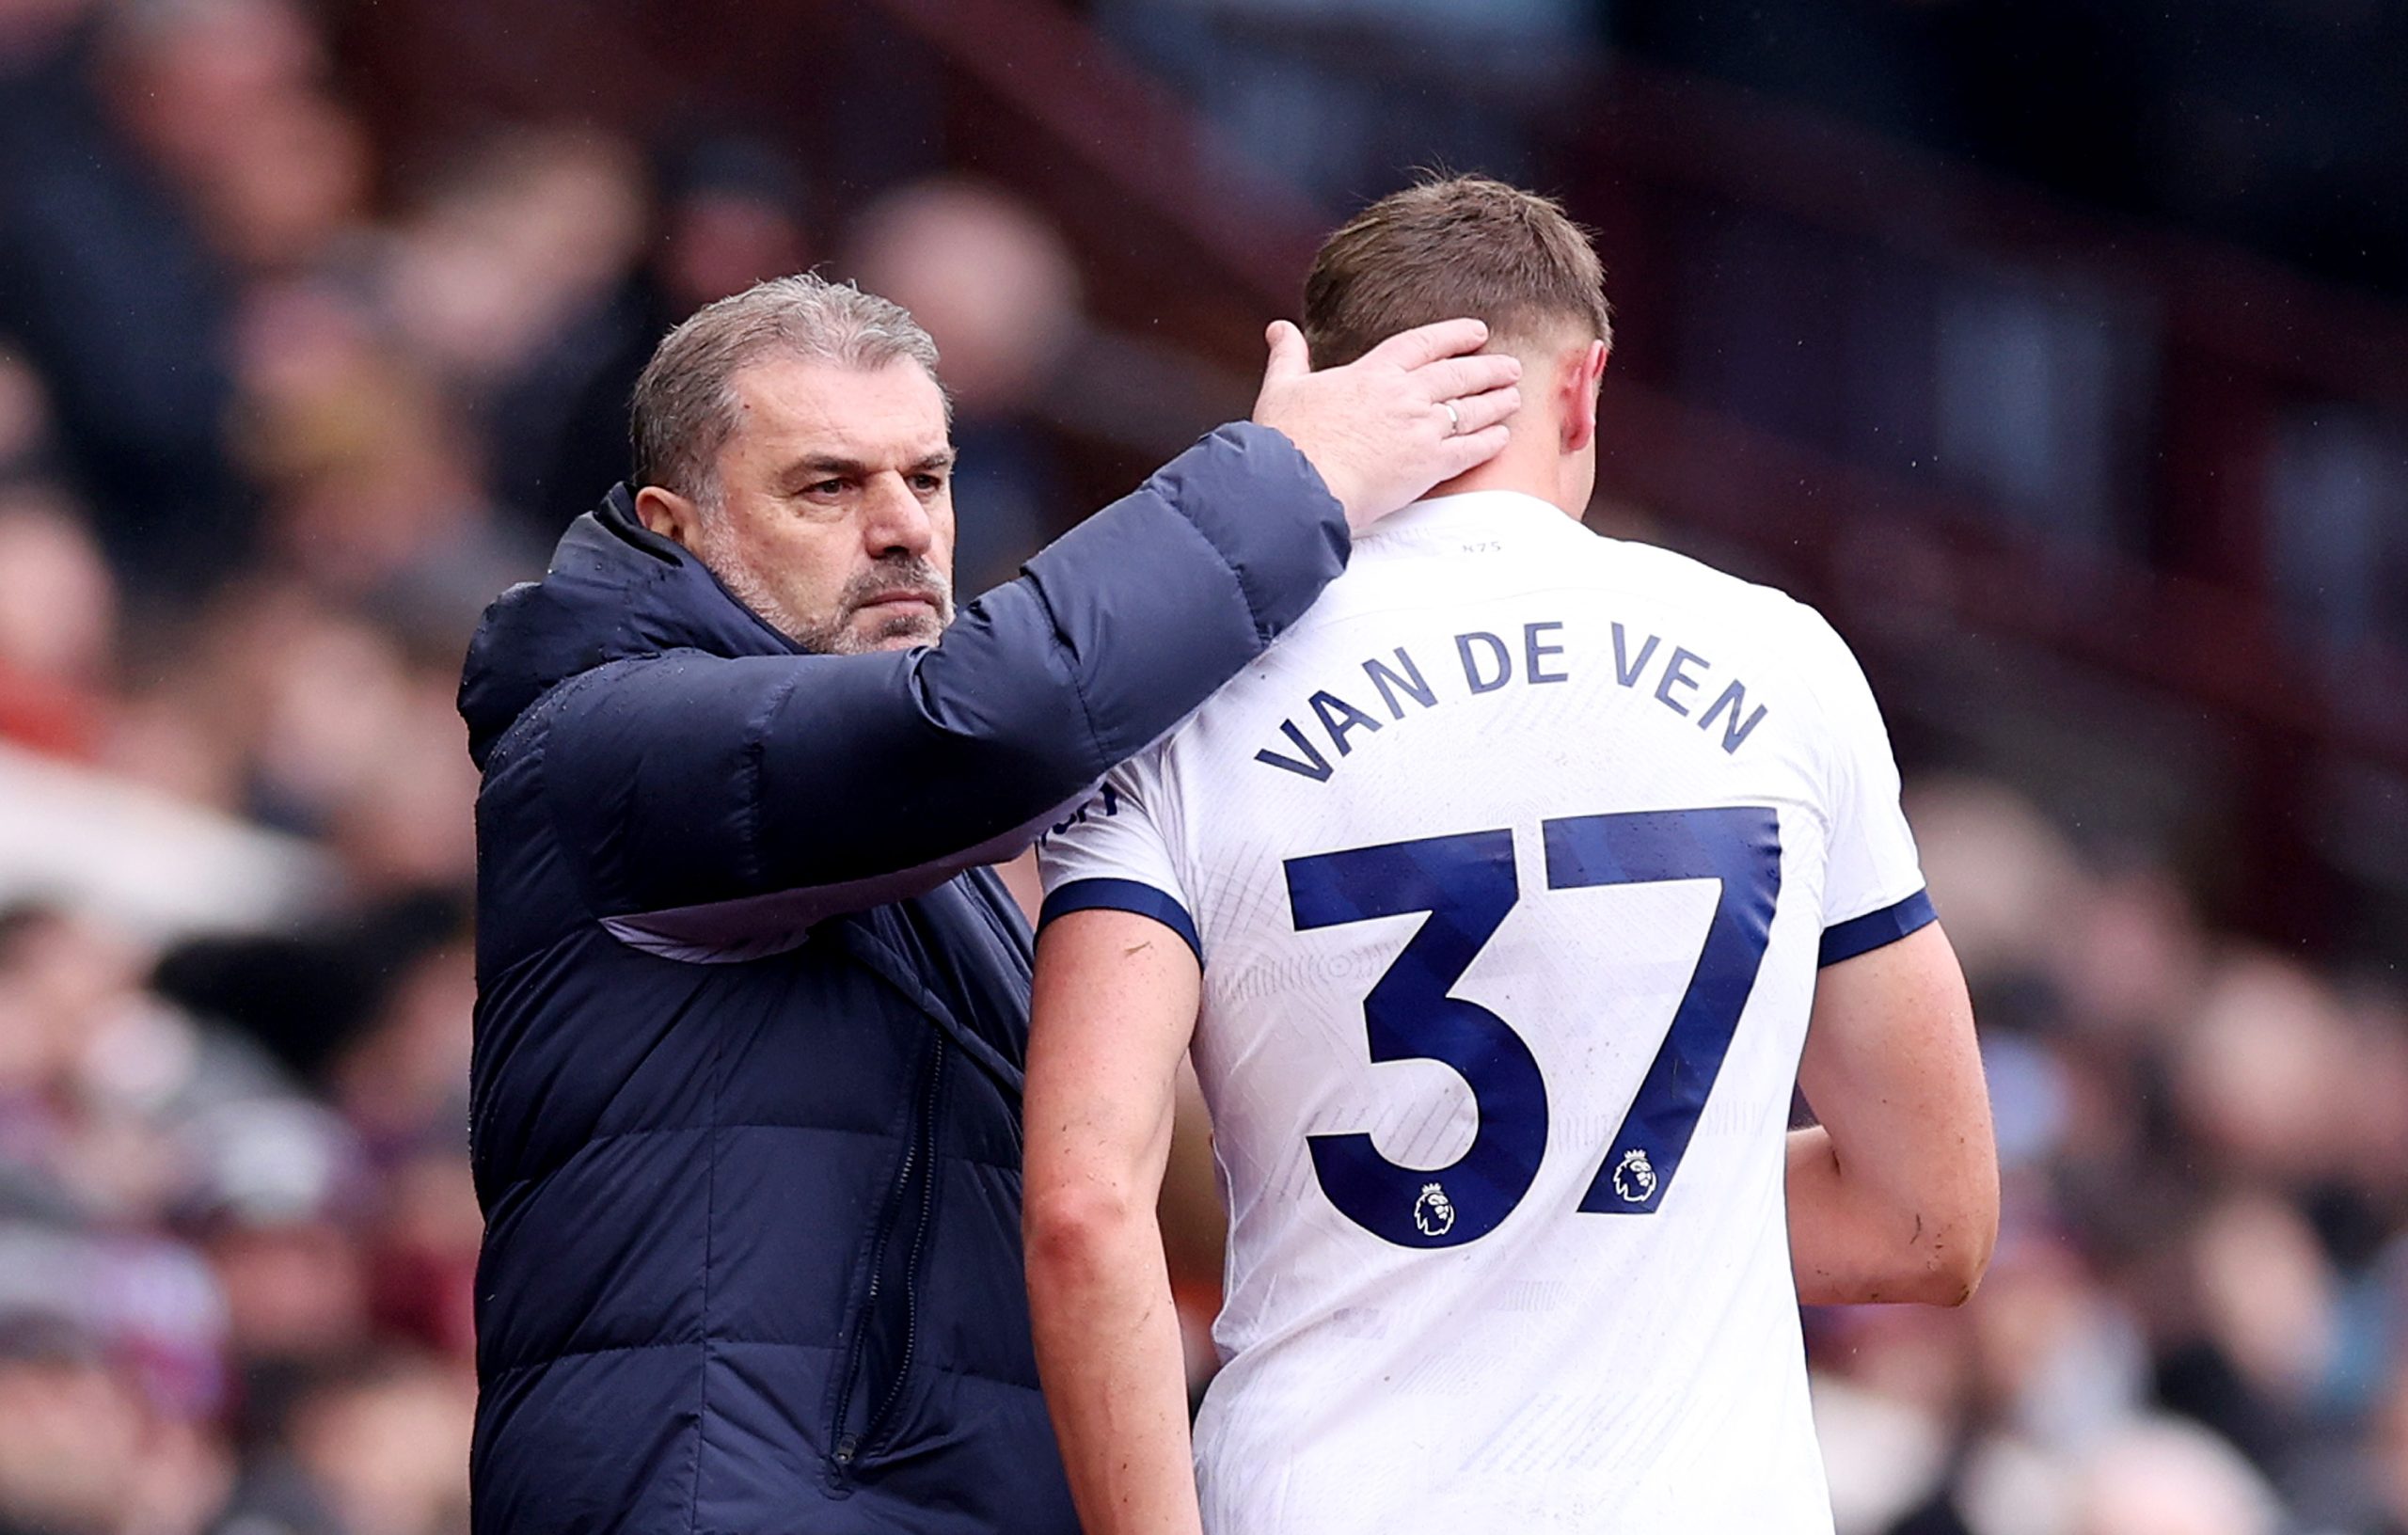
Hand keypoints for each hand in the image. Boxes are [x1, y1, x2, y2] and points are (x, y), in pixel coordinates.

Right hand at [1250, 318, 1520, 530]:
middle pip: (1458, 373)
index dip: (1454, 335)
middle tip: (1510, 366)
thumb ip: (1288, 356)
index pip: (1423, 344)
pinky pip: (1471, 449)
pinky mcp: (1429, 465)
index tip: (1476, 331)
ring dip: (1497, 401)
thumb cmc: (1287, 440)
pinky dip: (1490, 440)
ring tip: (1514, 396)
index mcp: (1372, 373)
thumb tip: (1279, 329)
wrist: (1299, 484)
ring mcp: (1421, 429)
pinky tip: (1503, 436)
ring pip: (1472, 408)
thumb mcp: (1282, 388)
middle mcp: (1404, 395)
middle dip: (1488, 368)